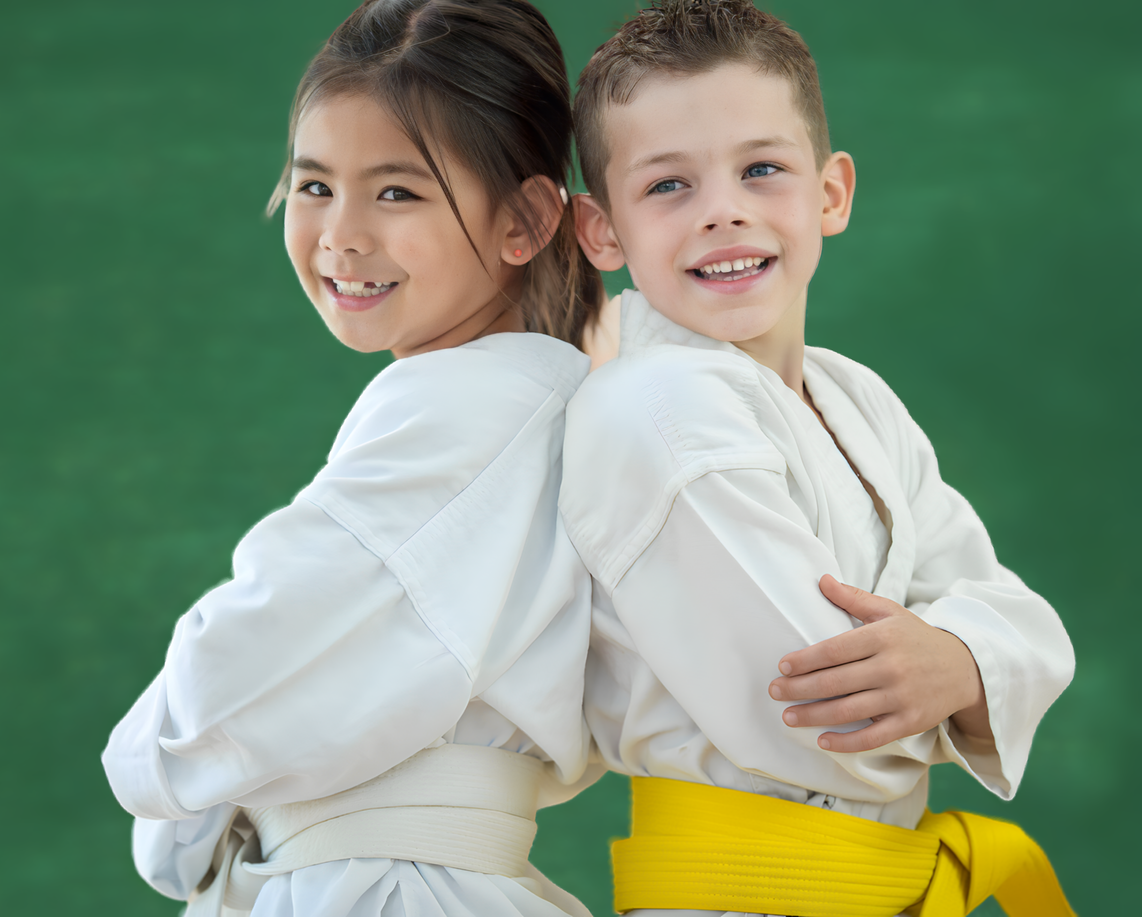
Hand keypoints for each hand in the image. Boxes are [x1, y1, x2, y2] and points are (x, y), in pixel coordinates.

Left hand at [767, 575, 992, 752]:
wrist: (965, 669)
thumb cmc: (917, 637)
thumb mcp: (889, 611)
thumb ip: (853, 597)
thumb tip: (822, 580)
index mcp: (882, 637)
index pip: (835, 650)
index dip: (806, 659)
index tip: (783, 665)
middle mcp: (891, 667)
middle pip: (835, 682)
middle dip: (799, 688)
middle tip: (775, 691)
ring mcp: (901, 697)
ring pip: (848, 710)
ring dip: (813, 715)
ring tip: (789, 716)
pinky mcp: (910, 722)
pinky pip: (873, 737)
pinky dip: (846, 742)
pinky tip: (823, 740)